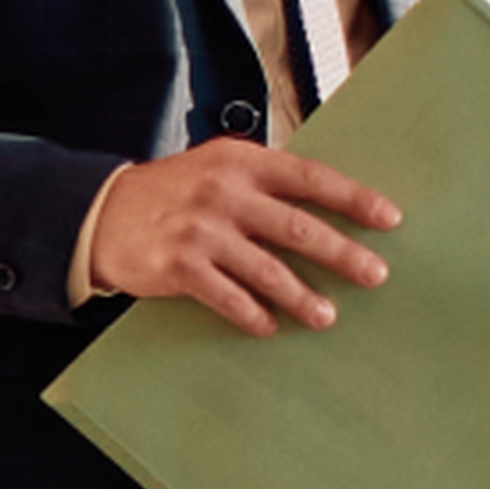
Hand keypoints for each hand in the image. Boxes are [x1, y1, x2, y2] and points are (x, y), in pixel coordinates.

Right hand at [88, 140, 395, 336]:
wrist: (99, 213)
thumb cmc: (175, 193)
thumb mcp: (218, 169)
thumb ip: (267, 183)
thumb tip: (335, 209)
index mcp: (241, 162)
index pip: (309, 178)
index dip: (354, 199)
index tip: (391, 219)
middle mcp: (222, 192)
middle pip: (297, 228)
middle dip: (342, 254)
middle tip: (376, 276)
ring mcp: (200, 230)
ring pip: (268, 270)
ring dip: (303, 296)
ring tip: (328, 316)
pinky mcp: (179, 266)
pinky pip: (229, 297)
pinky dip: (254, 314)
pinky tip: (271, 326)